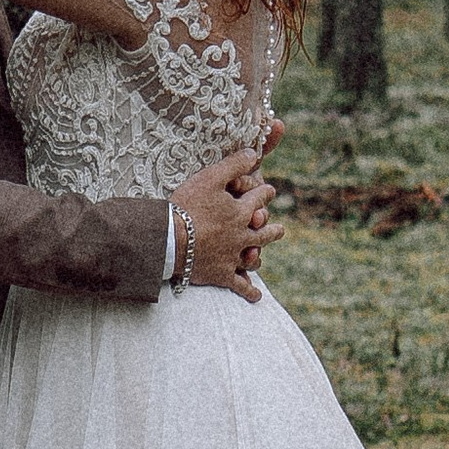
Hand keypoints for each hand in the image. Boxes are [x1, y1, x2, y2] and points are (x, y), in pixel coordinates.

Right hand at [172, 120, 284, 301]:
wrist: (169, 239)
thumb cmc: (187, 206)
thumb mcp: (210, 177)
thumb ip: (234, 164)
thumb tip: (253, 152)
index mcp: (241, 211)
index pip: (259, 198)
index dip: (265, 192)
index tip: (269, 190)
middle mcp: (242, 235)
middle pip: (264, 231)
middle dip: (272, 228)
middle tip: (279, 229)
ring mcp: (233, 257)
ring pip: (254, 257)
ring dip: (259, 256)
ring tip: (260, 256)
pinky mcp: (221, 275)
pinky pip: (240, 285)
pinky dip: (249, 291)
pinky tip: (256, 295)